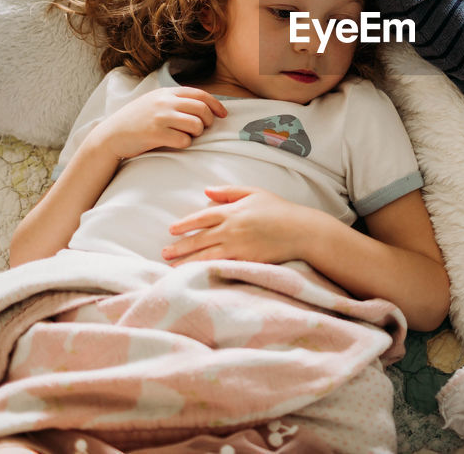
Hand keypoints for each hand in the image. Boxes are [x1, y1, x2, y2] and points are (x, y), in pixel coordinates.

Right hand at [91, 87, 226, 159]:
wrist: (111, 135)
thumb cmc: (136, 120)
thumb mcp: (154, 102)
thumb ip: (175, 101)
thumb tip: (204, 106)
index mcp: (166, 93)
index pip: (200, 94)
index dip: (215, 105)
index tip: (222, 114)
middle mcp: (164, 102)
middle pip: (202, 110)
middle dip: (207, 121)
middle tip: (201, 129)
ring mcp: (160, 117)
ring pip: (196, 125)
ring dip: (196, 134)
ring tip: (185, 136)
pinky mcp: (156, 134)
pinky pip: (184, 140)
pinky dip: (184, 144)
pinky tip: (174, 143)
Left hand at [162, 187, 320, 264]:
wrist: (300, 231)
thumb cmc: (278, 210)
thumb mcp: (254, 192)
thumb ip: (229, 192)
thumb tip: (206, 191)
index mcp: (232, 211)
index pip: (201, 218)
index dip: (185, 224)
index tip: (171, 230)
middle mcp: (231, 230)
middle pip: (199, 239)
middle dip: (180, 246)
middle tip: (164, 252)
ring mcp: (237, 247)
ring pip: (205, 255)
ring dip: (187, 261)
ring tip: (171, 266)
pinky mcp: (245, 261)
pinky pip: (220, 266)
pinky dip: (205, 270)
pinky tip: (195, 273)